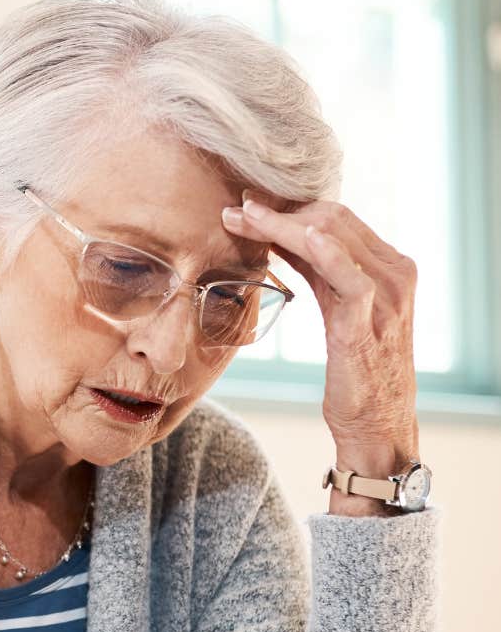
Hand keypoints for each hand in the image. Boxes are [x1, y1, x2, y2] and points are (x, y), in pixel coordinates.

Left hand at [222, 194, 420, 511]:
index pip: (338, 219)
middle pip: (333, 219)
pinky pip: (344, 272)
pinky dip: (316, 248)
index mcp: (390, 266)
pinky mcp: (370, 318)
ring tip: (241, 218)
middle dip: (280, 211)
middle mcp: (395, 272)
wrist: (378, 426)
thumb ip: (321, 274)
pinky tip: (288, 236)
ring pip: (332, 236)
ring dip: (280, 223)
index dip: (291, 209)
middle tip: (236, 209)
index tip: (250, 206)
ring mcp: (387, 293)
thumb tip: (284, 240)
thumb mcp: (338, 312)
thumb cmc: (355, 374)